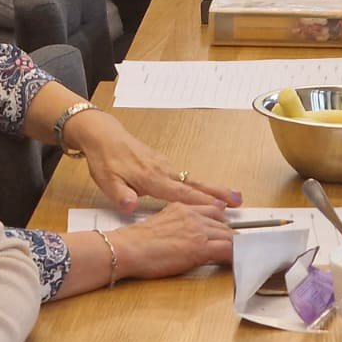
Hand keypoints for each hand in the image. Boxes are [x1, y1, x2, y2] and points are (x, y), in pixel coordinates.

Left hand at [64, 106, 240, 211]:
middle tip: (239, 200)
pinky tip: (206, 190)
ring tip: (233, 196)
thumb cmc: (105, 160)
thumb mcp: (106, 180)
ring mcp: (164, 166)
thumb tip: (130, 205)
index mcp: (151, 178)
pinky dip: (199, 184)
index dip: (200, 201)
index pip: (180, 193)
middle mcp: (162, 171)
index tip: (220, 207)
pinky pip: (185, 176)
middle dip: (217, 192)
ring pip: (192, 179)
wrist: (102, 135)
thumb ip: (120, 194)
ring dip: (212, 188)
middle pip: (194, 184)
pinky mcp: (162, 164)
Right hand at [106, 203, 235, 280]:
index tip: (227, 230)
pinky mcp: (199, 248)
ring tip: (241, 254)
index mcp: (181, 206)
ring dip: (235, 246)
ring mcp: (197, 230)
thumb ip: (177, 223)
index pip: (212, 211)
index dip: (222, 223)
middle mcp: (192, 215)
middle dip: (231, 236)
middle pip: (223, 224)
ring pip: (228, 236)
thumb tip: (185, 235)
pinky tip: (237, 261)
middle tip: (238, 246)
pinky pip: (226, 251)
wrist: (128, 248)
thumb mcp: (160, 222)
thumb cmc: (137, 242)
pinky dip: (235, 256)